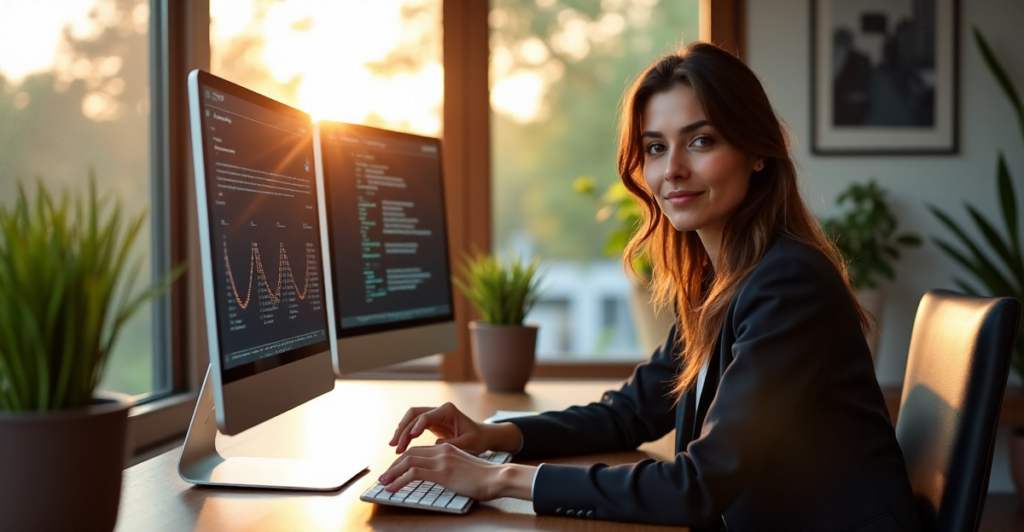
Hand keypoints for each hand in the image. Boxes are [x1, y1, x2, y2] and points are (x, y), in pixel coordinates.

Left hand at [379, 443, 534, 500]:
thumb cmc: (485, 477)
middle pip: (410, 454)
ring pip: (408, 462)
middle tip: (384, 477)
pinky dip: (399, 480)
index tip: (394, 471)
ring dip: (392, 473)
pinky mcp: (442, 472)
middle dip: (394, 466)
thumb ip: (451, 468)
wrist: (497, 477)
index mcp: (447, 448)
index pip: (418, 451)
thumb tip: (442, 477)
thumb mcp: (464, 467)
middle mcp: (442, 450)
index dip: (403, 460)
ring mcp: (442, 460)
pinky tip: (392, 488)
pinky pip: (413, 474)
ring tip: (383, 483)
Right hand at [389, 402, 520, 454]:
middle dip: (403, 429)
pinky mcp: (430, 422)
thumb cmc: (477, 439)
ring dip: (401, 431)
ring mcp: (433, 414)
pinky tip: (400, 446)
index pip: (426, 416)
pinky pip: (413, 425)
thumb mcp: (468, 443)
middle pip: (414, 414)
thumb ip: (453, 444)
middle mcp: (439, 409)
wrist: (482, 436)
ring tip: (394, 447)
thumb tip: (436, 446)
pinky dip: (405, 434)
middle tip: (395, 446)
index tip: (408, 439)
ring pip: (411, 418)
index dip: (416, 427)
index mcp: (448, 411)